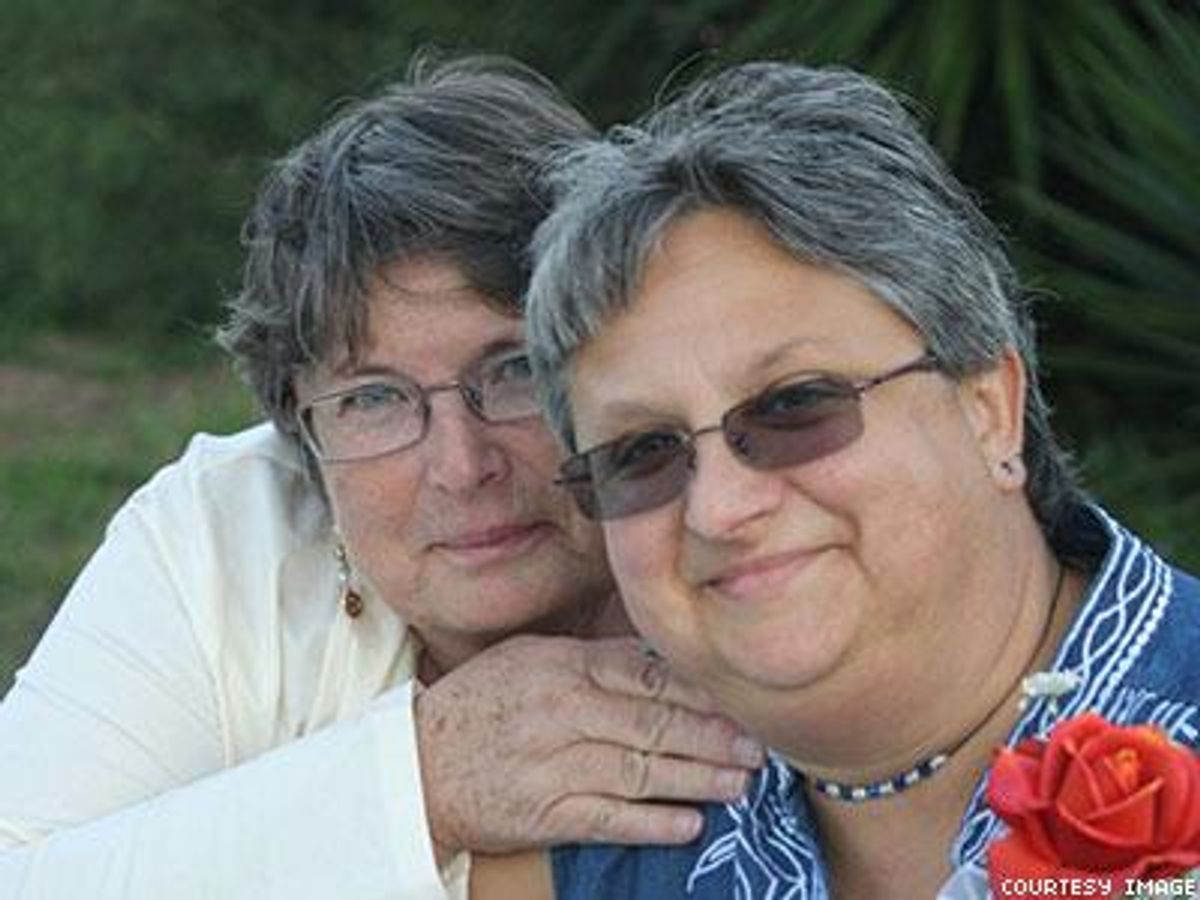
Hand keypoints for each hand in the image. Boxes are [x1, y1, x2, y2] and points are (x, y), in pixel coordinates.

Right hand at [414, 635, 764, 861]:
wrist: (416, 765)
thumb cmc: (479, 705)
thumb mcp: (528, 658)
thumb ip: (590, 656)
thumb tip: (657, 658)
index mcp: (563, 667)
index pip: (645, 674)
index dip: (699, 689)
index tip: (740, 697)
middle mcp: (563, 712)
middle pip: (654, 723)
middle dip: (713, 736)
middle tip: (757, 745)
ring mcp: (555, 766)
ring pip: (641, 771)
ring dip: (697, 779)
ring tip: (740, 783)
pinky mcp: (545, 814)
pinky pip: (610, 819)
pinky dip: (653, 823)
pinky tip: (690, 824)